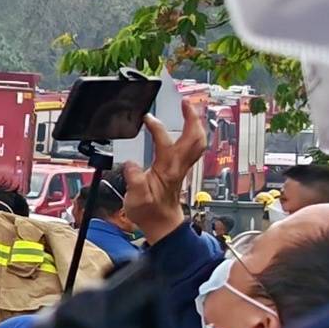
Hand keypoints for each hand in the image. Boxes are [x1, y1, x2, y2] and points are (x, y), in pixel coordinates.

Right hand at [123, 116, 204, 247]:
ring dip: (195, 124)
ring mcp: (182, 167)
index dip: (157, 127)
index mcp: (167, 169)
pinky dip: (193, 134)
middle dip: (192, 118)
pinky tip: (185, 129)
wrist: (162, 224)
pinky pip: (193, 147)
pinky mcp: (181, 169)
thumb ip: (134, 180)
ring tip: (188, 110)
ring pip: (198, 142)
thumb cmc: (150, 212)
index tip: (146, 117)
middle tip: (184, 103)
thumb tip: (131, 163)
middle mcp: (178, 165)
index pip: (165, 142)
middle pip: (194, 138)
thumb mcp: (136, 199)